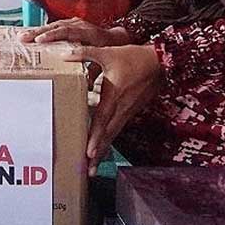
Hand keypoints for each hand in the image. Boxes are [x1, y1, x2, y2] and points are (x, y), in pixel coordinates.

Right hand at [22, 18, 134, 88]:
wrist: (116, 37)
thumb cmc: (109, 50)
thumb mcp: (104, 60)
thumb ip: (94, 71)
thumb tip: (86, 87)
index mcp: (89, 33)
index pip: (68, 32)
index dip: (52, 36)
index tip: (39, 41)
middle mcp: (80, 25)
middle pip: (56, 27)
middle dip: (38, 32)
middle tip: (23, 39)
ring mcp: (74, 23)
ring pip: (53, 25)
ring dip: (37, 31)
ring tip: (22, 37)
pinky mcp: (69, 24)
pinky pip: (54, 26)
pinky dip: (42, 30)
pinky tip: (31, 35)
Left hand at [63, 44, 161, 175]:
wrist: (159, 62)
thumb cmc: (133, 57)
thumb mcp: (108, 53)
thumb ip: (85, 53)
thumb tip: (65, 54)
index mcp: (114, 95)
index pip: (102, 120)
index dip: (95, 136)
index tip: (89, 152)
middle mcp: (121, 108)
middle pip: (108, 134)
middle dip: (98, 153)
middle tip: (89, 170)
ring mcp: (127, 111)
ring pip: (113, 134)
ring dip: (104, 150)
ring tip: (93, 166)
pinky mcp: (130, 111)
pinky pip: (117, 128)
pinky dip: (109, 140)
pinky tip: (102, 148)